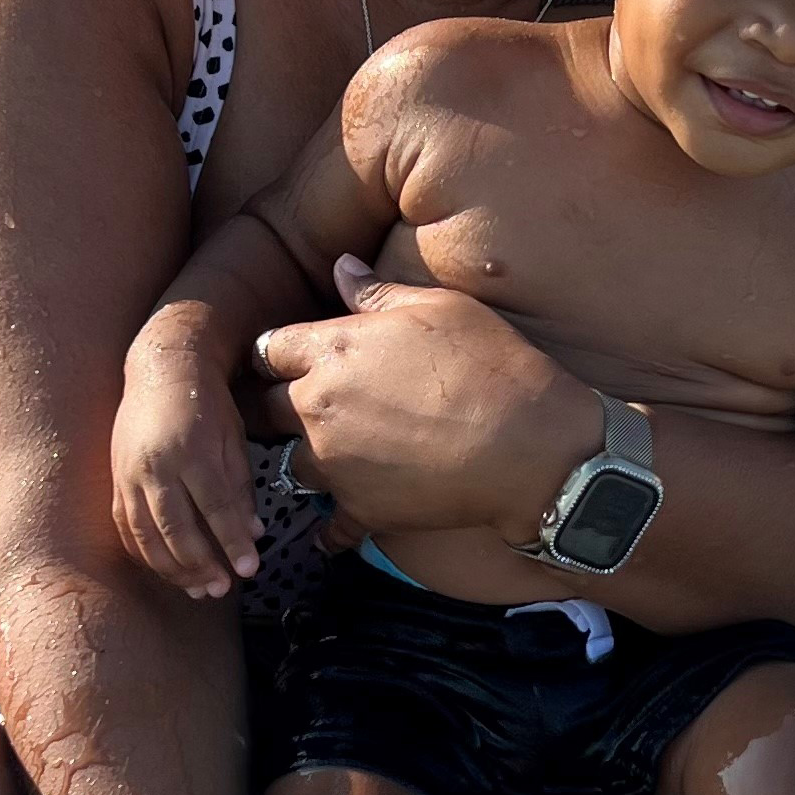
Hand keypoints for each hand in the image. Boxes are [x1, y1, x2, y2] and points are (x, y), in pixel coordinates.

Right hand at [111, 323, 260, 598]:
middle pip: (175, 528)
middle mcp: (155, 466)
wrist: (160, 370)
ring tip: (198, 589)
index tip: (249, 569)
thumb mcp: (232, 438)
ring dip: (172, 569)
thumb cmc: (205, 403)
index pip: (214, 508)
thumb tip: (253, 533)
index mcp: (190, 451)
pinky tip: (167, 570)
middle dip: (201, 565)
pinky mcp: (115, 481)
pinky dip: (146, 555)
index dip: (232, 542)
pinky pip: (127, 528)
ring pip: (146, 536)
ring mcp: (129, 475)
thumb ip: (240, 488)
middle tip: (222, 589)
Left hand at [250, 255, 593, 549]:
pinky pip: (327, 526)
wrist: (530, 448)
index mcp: (331, 351)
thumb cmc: (490, 366)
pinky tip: (340, 524)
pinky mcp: (360, 511)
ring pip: (289, 464)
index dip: (278, 353)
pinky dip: (332, 525)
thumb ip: (377, 293)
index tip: (290, 358)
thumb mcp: (439, 308)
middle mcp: (318, 409)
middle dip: (277, 405)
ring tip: (334, 456)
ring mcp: (335, 465)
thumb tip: (341, 268)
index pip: (268, 349)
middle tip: (302, 407)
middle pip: (265, 408)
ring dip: (306, 458)